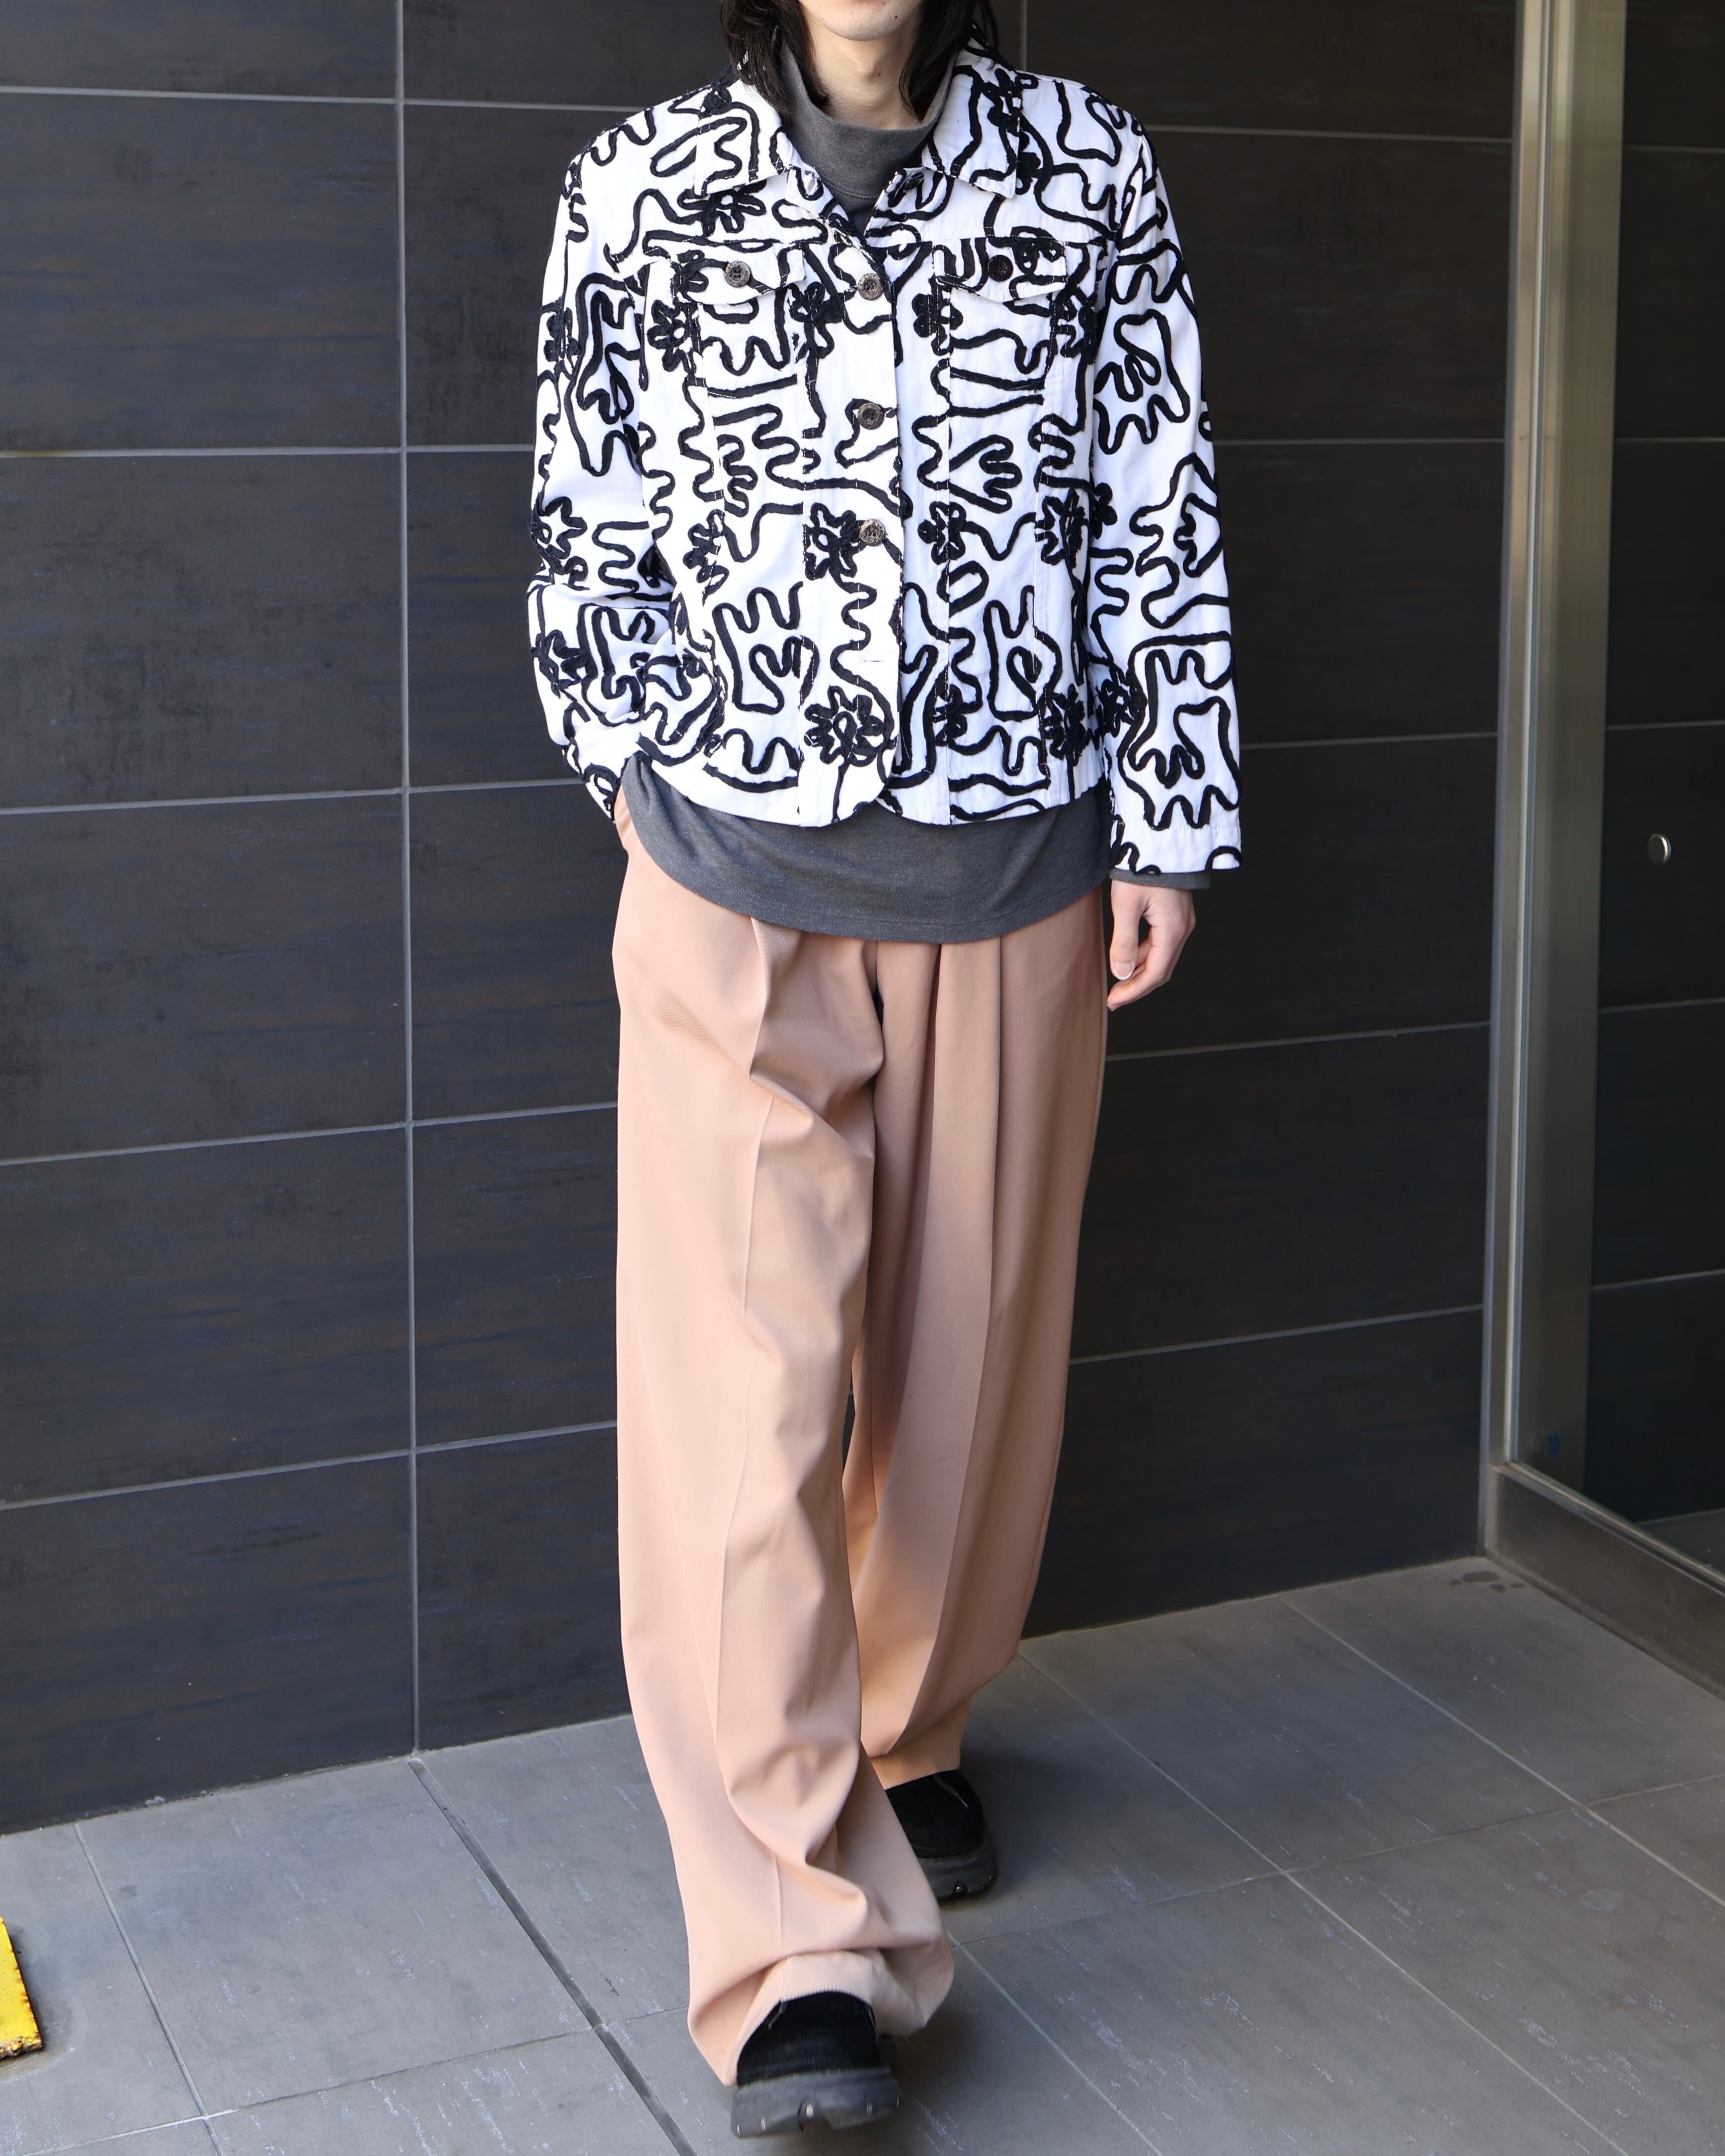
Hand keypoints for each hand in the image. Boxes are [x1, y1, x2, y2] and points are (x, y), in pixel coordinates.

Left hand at [1106, 880, 1194, 1010]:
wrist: (1158, 839)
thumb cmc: (1141, 869)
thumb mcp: (1126, 906)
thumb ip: (1124, 942)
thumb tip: (1121, 974)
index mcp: (1173, 930)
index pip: (1155, 974)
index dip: (1134, 991)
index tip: (1113, 1002)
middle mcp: (1182, 929)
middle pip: (1161, 969)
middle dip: (1137, 986)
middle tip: (1114, 998)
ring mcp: (1181, 921)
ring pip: (1161, 957)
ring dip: (1140, 971)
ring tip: (1116, 981)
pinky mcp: (1175, 914)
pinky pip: (1161, 942)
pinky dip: (1144, 954)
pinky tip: (1127, 957)